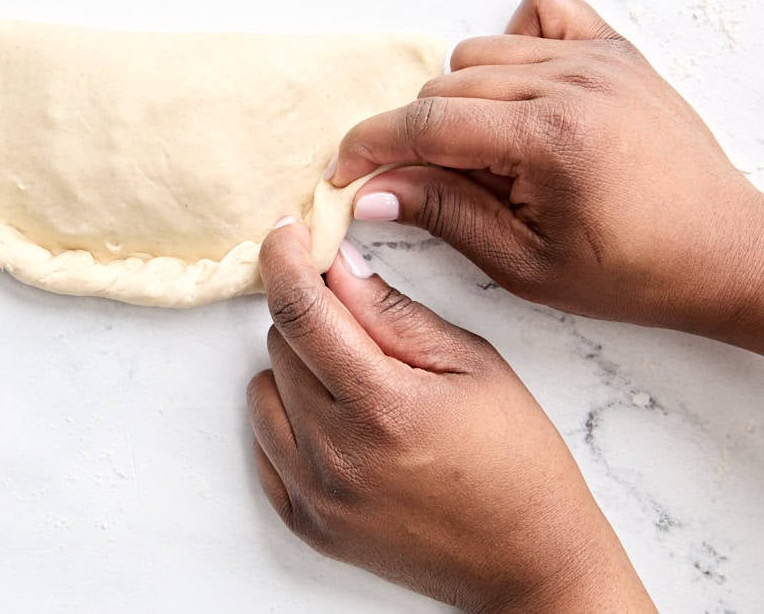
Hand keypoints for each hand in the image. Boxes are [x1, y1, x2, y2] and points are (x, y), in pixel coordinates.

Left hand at [248, 221, 653, 610]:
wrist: (530, 562)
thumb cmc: (516, 458)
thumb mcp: (472, 365)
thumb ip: (394, 313)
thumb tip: (337, 266)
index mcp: (382, 406)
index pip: (300, 310)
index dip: (285, 258)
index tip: (288, 232)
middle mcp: (335, 454)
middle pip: (281, 344)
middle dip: (314, 316)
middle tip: (361, 324)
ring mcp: (315, 494)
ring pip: (264, 389)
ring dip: (297, 368)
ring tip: (357, 382)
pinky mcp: (306, 523)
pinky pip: (264, 443)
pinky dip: (289, 417)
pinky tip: (339, 421)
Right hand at [329, 0, 763, 350]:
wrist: (727, 253)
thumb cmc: (636, 271)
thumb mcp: (526, 265)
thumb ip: (445, 216)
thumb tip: (373, 191)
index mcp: (551, 138)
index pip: (428, 122)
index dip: (370, 147)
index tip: (343, 173)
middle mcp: (573, 81)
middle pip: (445, 87)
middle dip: (415, 137)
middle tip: (427, 186)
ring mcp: (598, 57)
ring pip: (479, 54)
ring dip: (459, 100)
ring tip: (484, 153)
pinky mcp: (616, 50)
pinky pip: (540, 12)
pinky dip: (512, 44)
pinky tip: (517, 93)